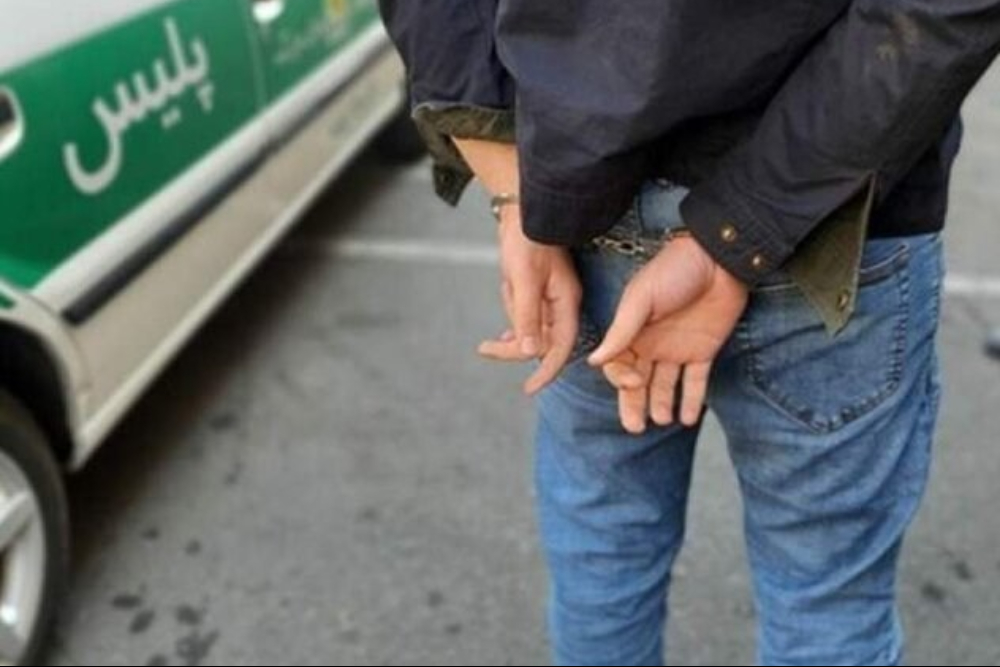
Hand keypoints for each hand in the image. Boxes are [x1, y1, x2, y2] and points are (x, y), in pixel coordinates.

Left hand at [478, 207, 581, 395]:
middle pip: (543, 340)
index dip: (546, 371)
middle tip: (485, 348)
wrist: (520, 209)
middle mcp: (563, 302)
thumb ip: (527, 317)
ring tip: (508, 283)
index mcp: (566, 300)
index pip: (561, 347)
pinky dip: (513, 320)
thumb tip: (529, 352)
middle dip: (514, 346)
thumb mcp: (522, 280)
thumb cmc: (525, 240)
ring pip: (530, 327)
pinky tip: (500, 332)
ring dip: (511, 317)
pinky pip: (525, 316)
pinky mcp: (540, 292)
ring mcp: (552, 298)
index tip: (529, 388)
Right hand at [588, 237, 748, 432]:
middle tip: (635, 428)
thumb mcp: (640, 299)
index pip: (618, 365)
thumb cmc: (674, 271)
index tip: (634, 382)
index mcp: (631, 331)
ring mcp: (677, 348)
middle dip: (634, 405)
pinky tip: (687, 418)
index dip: (622, 379)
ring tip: (663, 421)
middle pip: (638, 382)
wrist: (718, 259)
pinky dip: (692, 400)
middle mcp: (651, 343)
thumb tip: (594, 362)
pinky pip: (696, 381)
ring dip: (662, 405)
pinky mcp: (704, 350)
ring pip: (665, 385)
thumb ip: (620, 332)